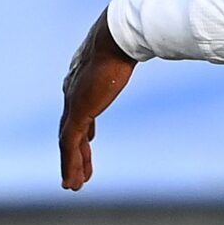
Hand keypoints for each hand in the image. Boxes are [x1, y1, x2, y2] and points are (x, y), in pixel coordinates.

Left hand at [58, 10, 138, 190]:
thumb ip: (135, 57)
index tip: (88, 142)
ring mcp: (73, 103)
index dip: (84, 130)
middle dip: (75, 153)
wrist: (117, 37)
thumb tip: (156, 46)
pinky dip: (70, 164)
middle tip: (78, 172)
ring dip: (71, 165)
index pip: (81, 112)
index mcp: (83, 80)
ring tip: (73, 186)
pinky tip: (73, 181)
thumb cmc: (127, 40)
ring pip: (67, 142)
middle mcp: (73, 92)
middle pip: (71, 130)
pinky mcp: (77, 111)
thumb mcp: (129, 54)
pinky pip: (70, 145)